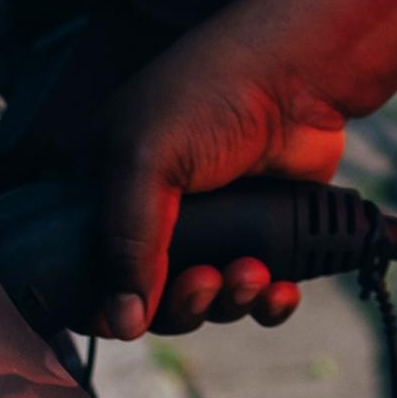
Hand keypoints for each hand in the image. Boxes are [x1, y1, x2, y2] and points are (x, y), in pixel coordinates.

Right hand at [93, 14, 350, 337]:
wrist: (303, 74)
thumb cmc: (214, 93)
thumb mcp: (146, 158)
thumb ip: (128, 241)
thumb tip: (124, 323)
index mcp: (113, 189)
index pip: (93, 269)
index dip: (109, 303)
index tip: (130, 318)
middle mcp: (160, 212)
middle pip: (154, 297)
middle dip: (183, 302)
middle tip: (205, 281)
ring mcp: (216, 224)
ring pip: (210, 300)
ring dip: (229, 300)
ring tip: (250, 273)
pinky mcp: (265, 233)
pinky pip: (259, 292)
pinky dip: (269, 301)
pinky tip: (279, 289)